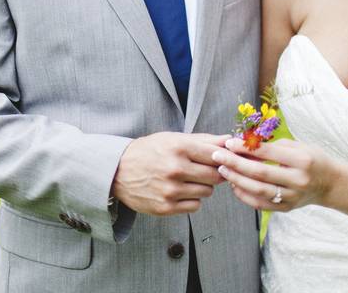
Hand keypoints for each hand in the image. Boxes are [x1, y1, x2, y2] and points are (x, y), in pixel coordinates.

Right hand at [112, 132, 228, 215]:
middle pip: (215, 176)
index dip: (221, 158)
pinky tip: (180, 191)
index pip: (216, 155)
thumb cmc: (149, 151)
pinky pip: (195, 205)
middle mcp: (175, 169)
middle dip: (214, 173)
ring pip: (207, 192)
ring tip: (188, 180)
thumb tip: (230, 140)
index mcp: (179, 148)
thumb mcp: (173, 139)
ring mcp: (171, 190)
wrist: (118, 171)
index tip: (219, 159)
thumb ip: (204, 140)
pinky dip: (192, 199)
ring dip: (203, 186)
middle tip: (204, 170)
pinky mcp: (166, 207)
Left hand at [211, 137, 340, 210]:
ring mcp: (293, 197)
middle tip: (217, 156)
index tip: (229, 142)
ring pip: (258, 191)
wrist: (331, 184)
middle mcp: (298, 180)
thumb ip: (272, 146)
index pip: (268, 153)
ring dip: (237, 180)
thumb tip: (243, 144)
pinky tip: (235, 185)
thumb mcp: (297, 146)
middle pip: (260, 173)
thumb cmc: (312, 159)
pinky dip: (245, 195)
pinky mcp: (287, 209)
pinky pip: (261, 204)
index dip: (246, 147)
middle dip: (235, 164)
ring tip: (223, 170)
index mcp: (302, 160)